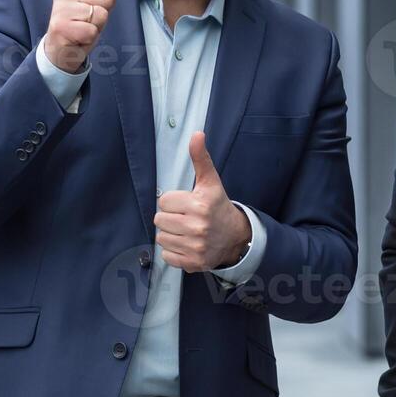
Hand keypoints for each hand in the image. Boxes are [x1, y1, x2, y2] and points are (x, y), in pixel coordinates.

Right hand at [42, 0, 116, 73]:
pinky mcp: (60, 27)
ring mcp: (60, 9)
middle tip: (88, 21)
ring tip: (83, 29)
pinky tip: (78, 38)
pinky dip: (89, 39)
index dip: (108, 1)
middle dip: (103, 14)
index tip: (93, 9)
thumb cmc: (80, 21)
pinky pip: (92, 31)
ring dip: (96, 27)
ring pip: (101, 15)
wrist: (60, 50)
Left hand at [154, 132, 251, 272]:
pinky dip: (174, 252)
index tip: (186, 204)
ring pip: (161, 237)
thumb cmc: (218, 206)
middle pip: (160, 220)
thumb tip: (197, 133)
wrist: (235, 237)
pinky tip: (186, 244)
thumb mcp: (210, 181)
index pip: (164, 201)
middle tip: (185, 218)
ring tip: (186, 231)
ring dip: (170, 234)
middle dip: (170, 218)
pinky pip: (166, 256)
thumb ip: (200, 158)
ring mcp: (196, 246)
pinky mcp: (193, 262)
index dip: (173, 202)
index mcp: (200, 204)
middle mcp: (198, 226)